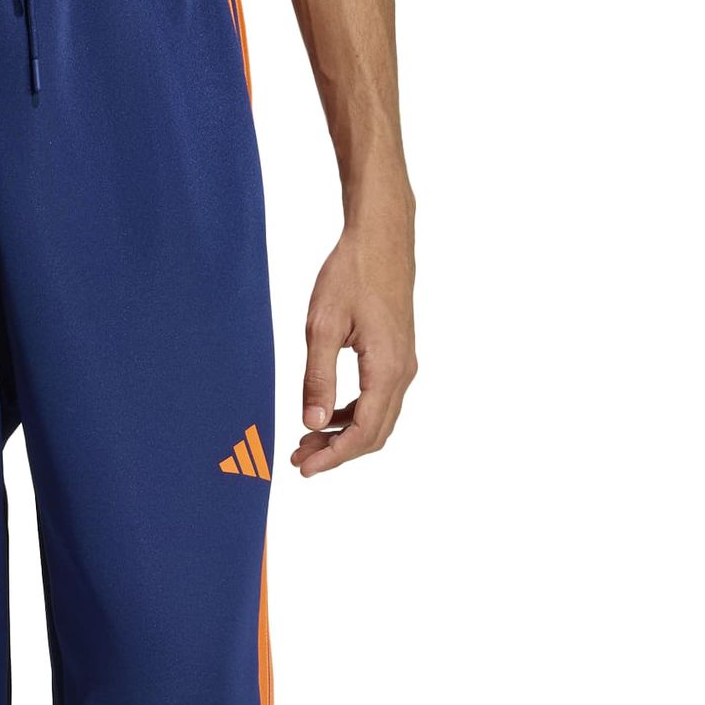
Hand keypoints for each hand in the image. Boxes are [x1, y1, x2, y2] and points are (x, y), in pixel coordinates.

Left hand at [293, 209, 416, 475]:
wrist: (381, 237)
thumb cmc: (351, 273)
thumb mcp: (323, 326)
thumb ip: (318, 378)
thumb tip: (313, 424)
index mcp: (387, 369)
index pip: (363, 433)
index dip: (333, 457)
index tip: (304, 468)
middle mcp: (403, 372)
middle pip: (375, 434)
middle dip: (337, 453)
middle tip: (300, 459)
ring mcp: (404, 364)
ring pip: (379, 419)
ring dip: (345, 436)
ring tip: (308, 441)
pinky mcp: (398, 355)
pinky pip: (380, 400)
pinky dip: (354, 416)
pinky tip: (327, 414)